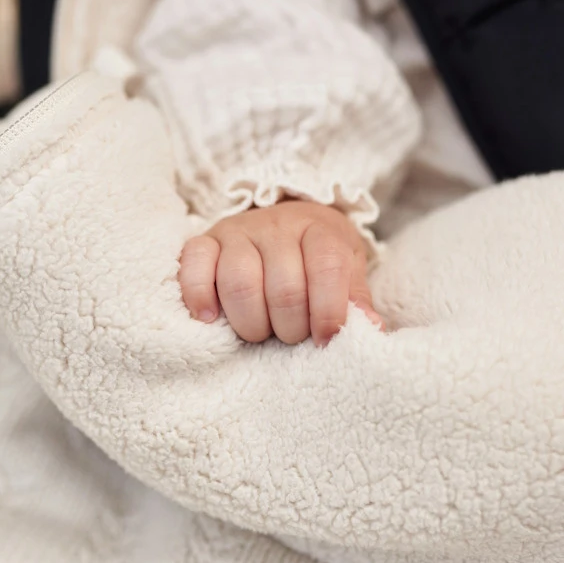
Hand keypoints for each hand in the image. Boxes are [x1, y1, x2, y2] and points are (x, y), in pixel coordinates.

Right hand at [179, 200, 382, 345]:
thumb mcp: (348, 270)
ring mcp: (237, 232)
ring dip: (251, 323)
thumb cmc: (318, 257)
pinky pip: (193, 266)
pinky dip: (199, 297)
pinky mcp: (205, 241)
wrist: (286, 222)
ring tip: (260, 332)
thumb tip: (370, 329)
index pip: (326, 268)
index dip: (327, 312)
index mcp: (318, 230)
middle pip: (283, 287)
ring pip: (239, 283)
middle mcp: (276, 226)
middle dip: (290, 327)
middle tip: (291, 336)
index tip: (326, 340)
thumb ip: (355, 298)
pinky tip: (212, 319)